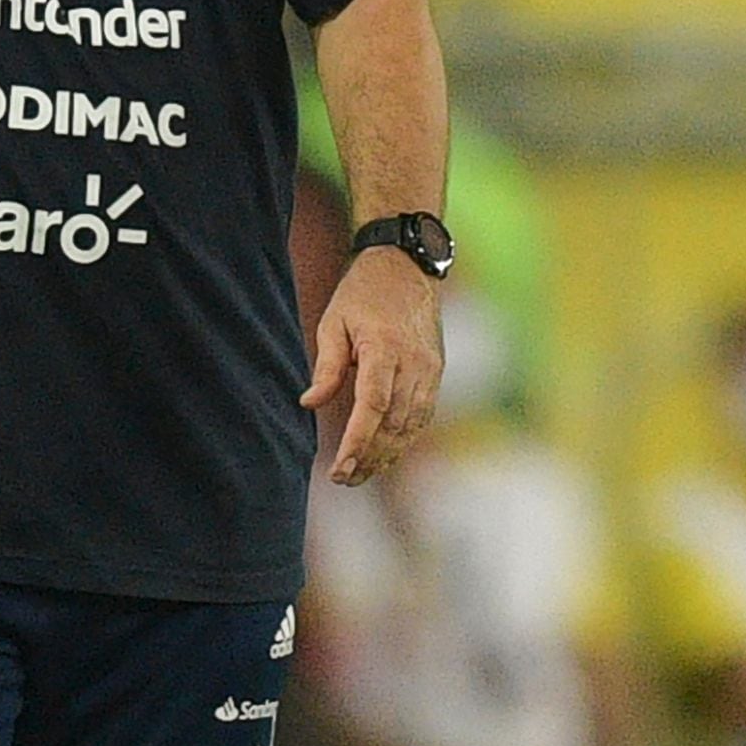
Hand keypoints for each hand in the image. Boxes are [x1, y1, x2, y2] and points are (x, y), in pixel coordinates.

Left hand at [301, 248, 442, 484]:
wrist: (408, 267)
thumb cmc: (364, 293)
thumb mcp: (333, 321)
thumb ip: (327, 366)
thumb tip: (309, 404)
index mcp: (385, 348)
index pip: (374, 406)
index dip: (358, 441)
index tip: (340, 467)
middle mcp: (414, 364)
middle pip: (394, 424)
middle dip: (369, 457)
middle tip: (343, 478)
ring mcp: (430, 371)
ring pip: (411, 427)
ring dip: (387, 455)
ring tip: (360, 475)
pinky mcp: (436, 374)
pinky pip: (422, 417)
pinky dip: (404, 440)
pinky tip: (385, 454)